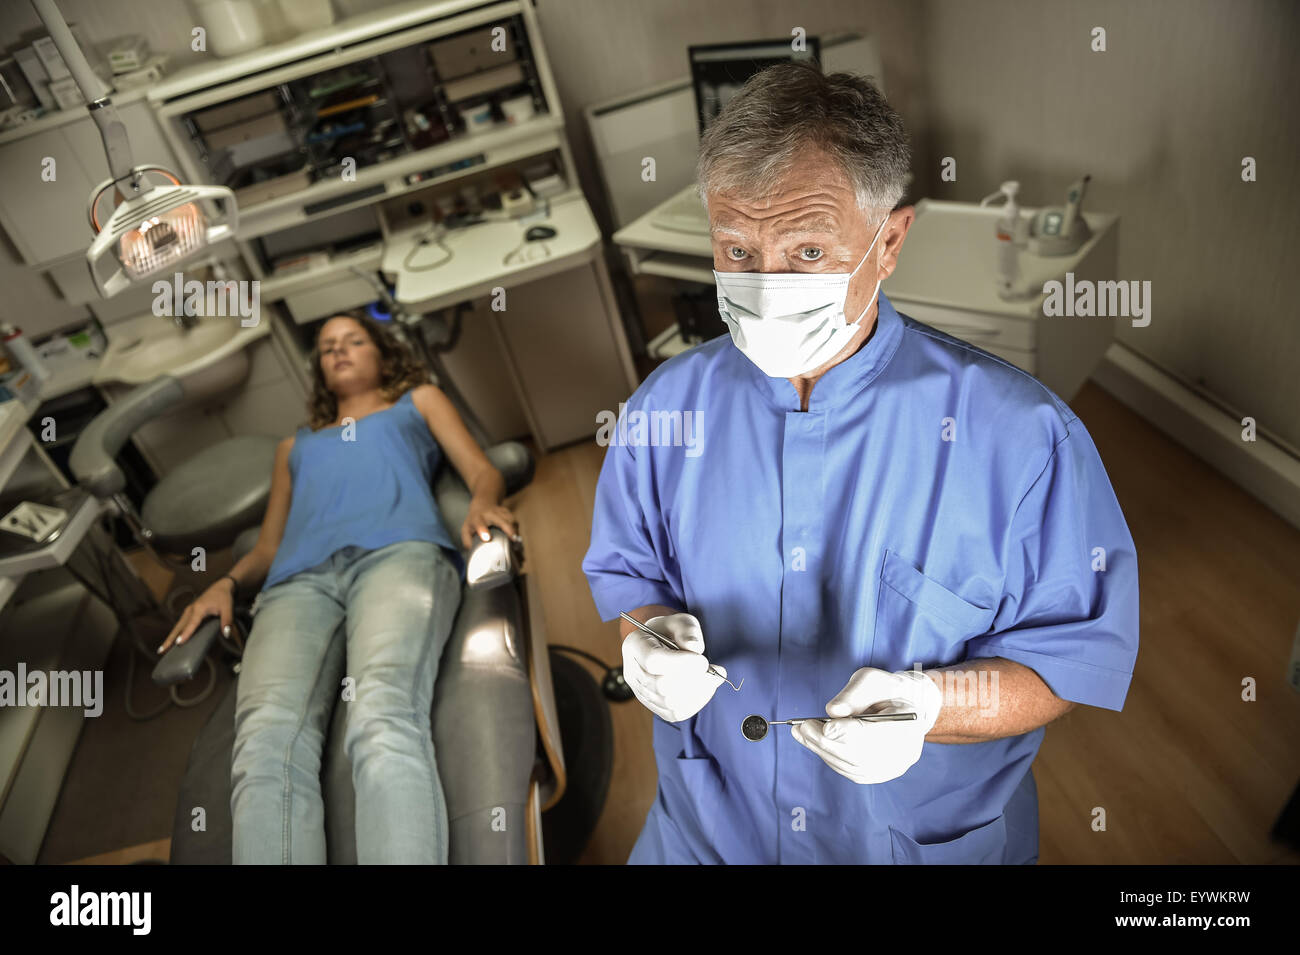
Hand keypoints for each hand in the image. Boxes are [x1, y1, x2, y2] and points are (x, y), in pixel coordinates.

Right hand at [159, 578, 235, 653]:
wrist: (220, 587)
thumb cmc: (223, 597)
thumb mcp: (228, 608)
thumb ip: (227, 621)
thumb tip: (226, 634)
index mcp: (199, 608)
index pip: (192, 623)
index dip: (186, 633)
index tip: (179, 643)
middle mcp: (190, 610)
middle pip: (178, 627)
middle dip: (170, 639)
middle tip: (162, 651)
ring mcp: (188, 612)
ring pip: (177, 626)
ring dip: (170, 637)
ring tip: (163, 650)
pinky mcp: (188, 613)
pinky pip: (180, 625)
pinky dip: (174, 633)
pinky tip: (171, 641)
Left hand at [461, 501, 517, 549]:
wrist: (483, 504)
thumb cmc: (474, 521)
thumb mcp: (466, 529)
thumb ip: (467, 540)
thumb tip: (472, 551)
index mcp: (477, 518)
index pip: (479, 524)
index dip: (483, 531)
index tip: (487, 538)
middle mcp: (490, 514)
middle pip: (501, 520)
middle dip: (508, 529)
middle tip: (513, 539)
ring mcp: (500, 512)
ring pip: (511, 520)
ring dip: (515, 531)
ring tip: (517, 543)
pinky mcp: (508, 513)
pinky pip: (515, 521)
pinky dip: (517, 530)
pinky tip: (517, 539)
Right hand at [622, 613, 726, 722]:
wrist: (662, 644)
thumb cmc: (671, 631)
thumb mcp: (681, 621)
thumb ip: (688, 630)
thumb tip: (695, 648)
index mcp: (634, 645)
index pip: (653, 660)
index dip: (681, 663)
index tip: (703, 661)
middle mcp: (633, 672)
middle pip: (661, 686)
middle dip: (692, 679)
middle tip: (710, 669)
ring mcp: (641, 692)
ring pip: (670, 703)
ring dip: (697, 692)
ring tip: (712, 677)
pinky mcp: (654, 706)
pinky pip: (675, 714)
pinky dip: (696, 703)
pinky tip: (706, 688)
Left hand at [791, 668, 942, 783]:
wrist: (902, 708)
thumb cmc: (885, 691)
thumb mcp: (872, 681)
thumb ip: (854, 694)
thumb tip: (832, 711)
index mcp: (909, 725)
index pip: (877, 735)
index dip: (850, 733)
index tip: (827, 727)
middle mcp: (905, 754)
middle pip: (860, 754)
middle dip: (827, 741)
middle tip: (802, 726)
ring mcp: (891, 768)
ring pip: (851, 765)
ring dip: (822, 749)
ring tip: (800, 732)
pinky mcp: (877, 775)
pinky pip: (848, 770)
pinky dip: (828, 756)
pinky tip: (812, 742)